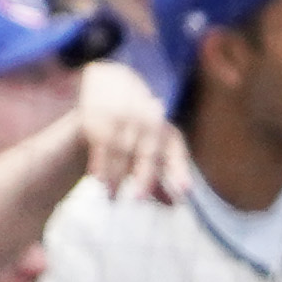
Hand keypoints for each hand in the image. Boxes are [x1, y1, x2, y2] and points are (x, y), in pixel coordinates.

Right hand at [68, 52, 184, 201]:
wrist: (107, 78)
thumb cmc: (133, 117)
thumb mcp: (149, 137)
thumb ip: (161, 170)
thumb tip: (175, 203)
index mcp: (163, 125)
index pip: (175, 149)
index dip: (179, 170)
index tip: (184, 191)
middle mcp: (146, 120)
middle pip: (147, 153)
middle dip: (144, 176)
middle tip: (138, 199)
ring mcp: (121, 119)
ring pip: (121, 152)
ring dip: (115, 176)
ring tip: (112, 198)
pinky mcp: (97, 119)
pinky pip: (100, 145)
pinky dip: (99, 163)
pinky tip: (97, 180)